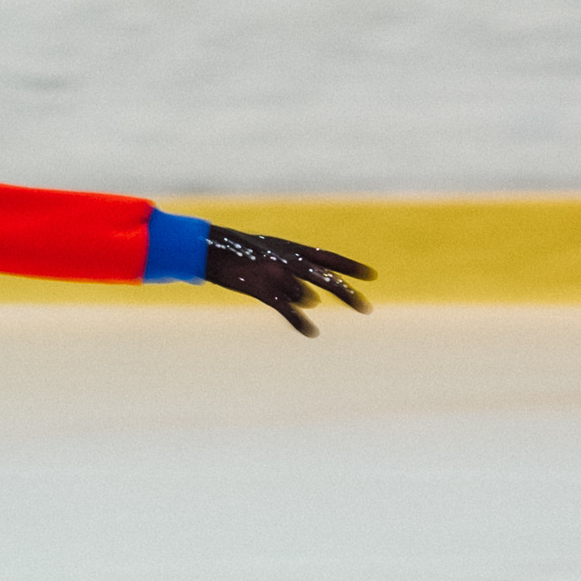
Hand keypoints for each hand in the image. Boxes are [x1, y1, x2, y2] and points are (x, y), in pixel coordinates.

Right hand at [204, 225, 374, 336]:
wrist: (208, 248)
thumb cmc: (236, 253)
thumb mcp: (267, 256)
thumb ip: (292, 276)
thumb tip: (313, 302)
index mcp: (290, 249)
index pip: (328, 257)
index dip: (350, 267)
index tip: (372, 276)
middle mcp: (288, 259)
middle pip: (326, 277)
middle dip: (348, 292)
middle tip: (366, 309)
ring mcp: (276, 273)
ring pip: (311, 291)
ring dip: (334, 300)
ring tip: (357, 308)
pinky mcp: (262, 288)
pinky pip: (286, 308)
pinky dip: (300, 322)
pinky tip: (312, 332)